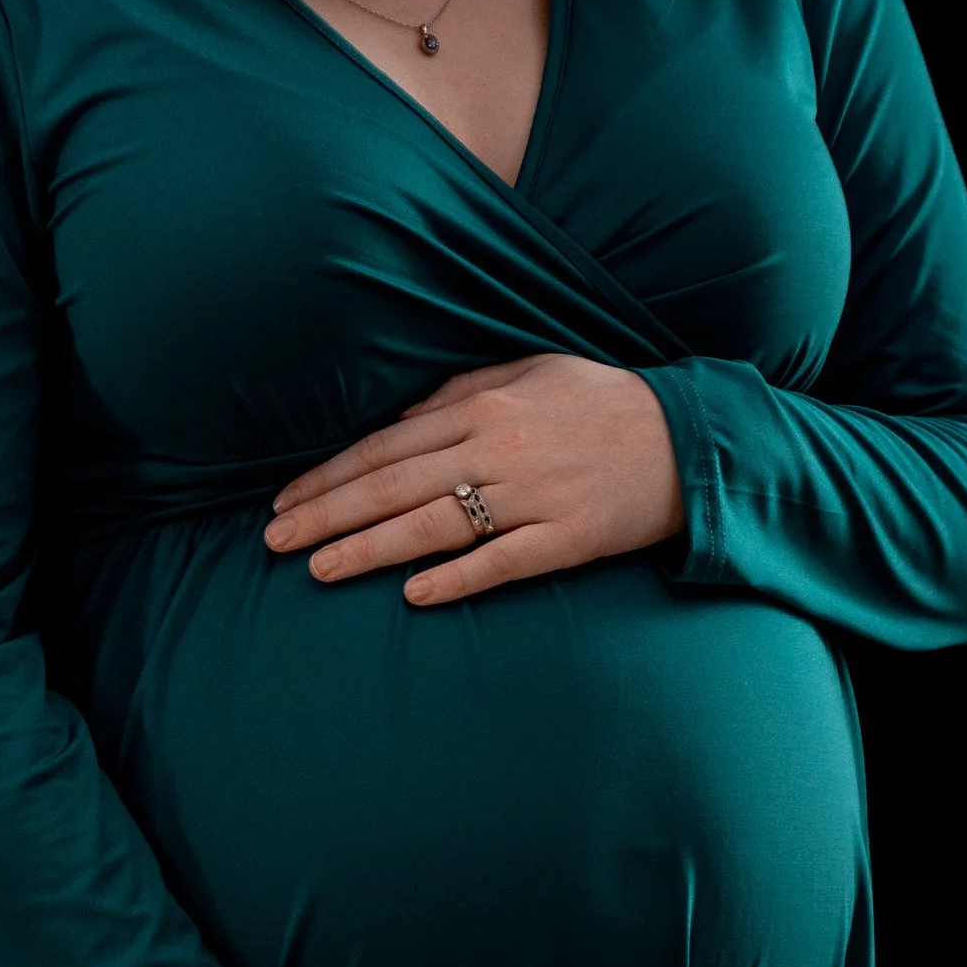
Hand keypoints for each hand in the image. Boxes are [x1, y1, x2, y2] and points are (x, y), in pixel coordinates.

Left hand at [265, 354, 685, 604]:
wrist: (691, 438)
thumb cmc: (603, 403)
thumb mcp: (531, 371)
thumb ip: (463, 393)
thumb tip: (403, 418)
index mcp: (485, 405)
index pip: (386, 445)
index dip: (331, 476)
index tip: (285, 502)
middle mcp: (500, 448)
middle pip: (395, 485)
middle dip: (328, 514)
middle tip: (275, 542)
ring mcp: (535, 495)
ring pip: (435, 525)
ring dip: (371, 549)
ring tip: (319, 569)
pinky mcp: (569, 537)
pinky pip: (504, 561)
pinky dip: (458, 576)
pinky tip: (413, 594)